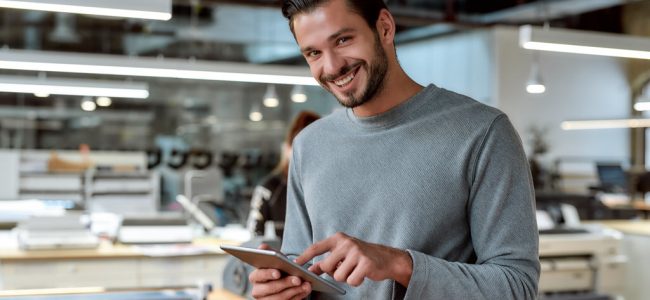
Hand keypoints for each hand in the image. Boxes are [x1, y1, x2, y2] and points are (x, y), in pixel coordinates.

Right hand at [249, 244, 311, 299]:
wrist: (286, 280)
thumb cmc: (279, 268)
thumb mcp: (275, 259)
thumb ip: (268, 252)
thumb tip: (262, 247)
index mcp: (255, 277)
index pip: (259, 275)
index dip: (268, 274)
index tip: (278, 273)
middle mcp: (257, 291)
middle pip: (271, 288)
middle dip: (286, 283)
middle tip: (298, 279)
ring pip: (280, 298)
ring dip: (295, 291)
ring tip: (306, 285)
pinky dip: (298, 297)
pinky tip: (305, 290)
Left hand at [294, 232, 412, 286]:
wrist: (386, 258)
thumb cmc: (361, 257)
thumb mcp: (343, 255)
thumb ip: (327, 261)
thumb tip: (311, 269)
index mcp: (339, 238)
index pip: (316, 247)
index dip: (304, 256)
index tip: (295, 264)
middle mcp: (346, 243)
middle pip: (327, 266)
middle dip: (333, 272)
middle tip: (345, 268)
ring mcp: (356, 252)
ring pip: (339, 276)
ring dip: (346, 278)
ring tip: (355, 270)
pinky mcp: (366, 264)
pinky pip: (352, 281)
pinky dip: (356, 281)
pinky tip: (363, 274)